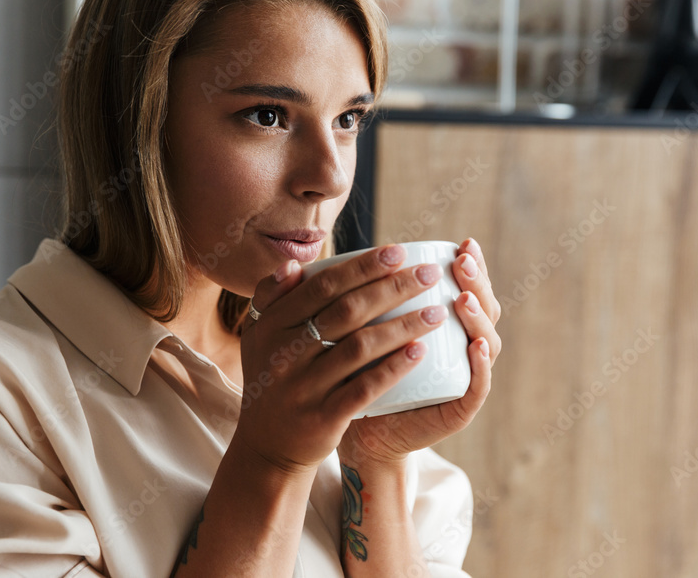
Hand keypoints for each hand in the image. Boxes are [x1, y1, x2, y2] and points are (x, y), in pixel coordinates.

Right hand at [233, 244, 453, 474]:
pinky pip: (364, 387)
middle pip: (347, 311)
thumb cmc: (272, 379)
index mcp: (271, 325)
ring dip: (403, 325)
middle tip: (429, 274)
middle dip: (392, 288)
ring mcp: (303, 387)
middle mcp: (284, 353)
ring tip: (437, 312)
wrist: (267, 446)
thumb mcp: (260, 338)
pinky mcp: (323, 418)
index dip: (363, 267)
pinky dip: (393, 368)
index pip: (323, 286)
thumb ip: (272, 298)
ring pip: (360, 347)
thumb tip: (296, 264)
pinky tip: (421, 352)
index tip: (398, 252)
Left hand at [338, 237, 500, 465]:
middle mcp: (458, 348)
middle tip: (463, 261)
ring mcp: (462, 379)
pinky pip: (476, 387)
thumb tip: (297, 264)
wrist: (359, 434)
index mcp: (438, 324)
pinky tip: (473, 345)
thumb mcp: (347, 336)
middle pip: (481, 309)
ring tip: (464, 297)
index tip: (461, 243)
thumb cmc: (352, 377)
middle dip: (477, 282)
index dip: (469, 266)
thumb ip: (332, 300)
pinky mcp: (458, 410)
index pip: (466, 288)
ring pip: (485, 342)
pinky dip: (479, 366)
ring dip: (478, 317)